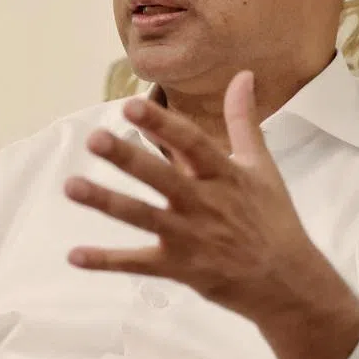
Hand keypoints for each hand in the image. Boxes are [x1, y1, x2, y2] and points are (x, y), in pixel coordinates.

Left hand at [63, 70, 355, 334]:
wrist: (288, 283)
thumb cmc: (273, 219)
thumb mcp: (262, 167)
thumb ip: (243, 120)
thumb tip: (243, 75)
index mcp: (224, 175)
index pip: (191, 143)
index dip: (162, 124)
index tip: (130, 105)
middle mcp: (205, 204)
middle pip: (160, 177)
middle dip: (127, 158)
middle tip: (94, 138)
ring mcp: (190, 237)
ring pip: (141, 217)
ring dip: (105, 202)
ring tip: (70, 186)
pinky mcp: (178, 268)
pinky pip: (137, 263)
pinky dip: (106, 261)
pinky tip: (73, 255)